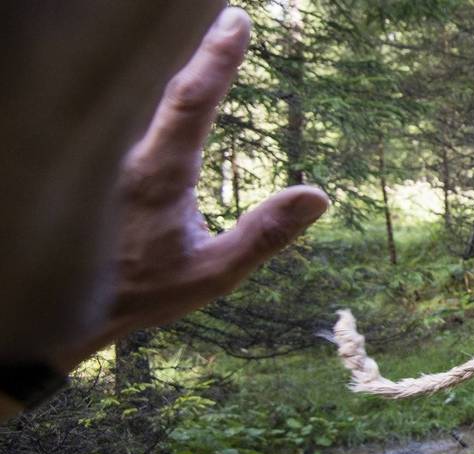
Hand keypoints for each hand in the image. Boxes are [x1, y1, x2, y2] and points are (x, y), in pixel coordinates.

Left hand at [84, 8, 329, 358]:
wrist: (60, 309)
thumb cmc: (141, 292)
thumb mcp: (213, 274)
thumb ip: (264, 234)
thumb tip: (318, 196)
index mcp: (157, 174)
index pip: (190, 103)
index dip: (215, 60)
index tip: (236, 22)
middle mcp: (123, 152)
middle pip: (158, 80)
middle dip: (194, 47)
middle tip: (225, 14)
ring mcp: (102, 153)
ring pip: (134, 92)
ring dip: (168, 64)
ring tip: (202, 36)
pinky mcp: (92, 159)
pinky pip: (119, 108)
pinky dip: (145, 85)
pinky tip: (160, 72)